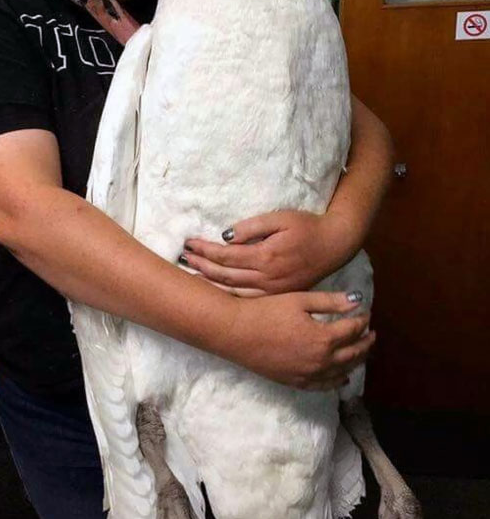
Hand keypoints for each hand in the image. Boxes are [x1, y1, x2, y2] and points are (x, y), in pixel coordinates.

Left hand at [182, 209, 356, 295]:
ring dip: (210, 284)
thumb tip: (225, 237)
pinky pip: (248, 300)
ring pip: (233, 292)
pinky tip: (216, 292)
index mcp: (265, 256)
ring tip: (191, 277)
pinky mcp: (279, 295)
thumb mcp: (280, 218)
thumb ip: (252, 227)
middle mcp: (267, 277)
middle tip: (183, 259)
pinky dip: (228, 296)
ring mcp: (273, 290)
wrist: (335, 245)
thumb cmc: (307, 226)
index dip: (204, 250)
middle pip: (224, 275)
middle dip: (201, 267)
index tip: (188, 244)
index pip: (225, 255)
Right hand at [228, 290, 373, 390]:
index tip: (366, 313)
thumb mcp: (299, 300)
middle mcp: (321, 361)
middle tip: (371, 334)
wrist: (236, 332)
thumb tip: (357, 301)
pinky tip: (342, 377)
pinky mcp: (295, 382)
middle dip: (365, 343)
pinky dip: (337, 381)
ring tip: (362, 352)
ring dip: (355, 361)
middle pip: (353, 354)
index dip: (362, 321)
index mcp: (324, 338)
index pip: (353, 330)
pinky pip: (324, 386)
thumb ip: (330, 302)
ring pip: (342, 372)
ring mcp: (308, 375)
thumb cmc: (266, 311)